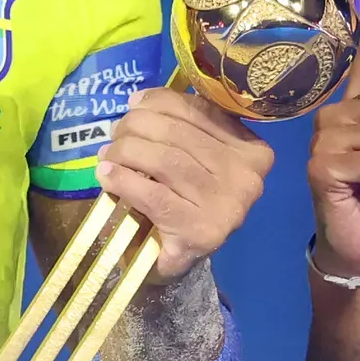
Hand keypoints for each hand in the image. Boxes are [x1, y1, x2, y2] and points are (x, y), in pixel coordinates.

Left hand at [95, 86, 274, 279]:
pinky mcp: (201, 232)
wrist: (184, 259)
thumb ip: (180, 127)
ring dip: (127, 151)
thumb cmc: (188, 200)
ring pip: (166, 161)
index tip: (133, 103)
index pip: (202, 112)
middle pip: (179, 134)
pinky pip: (154, 196)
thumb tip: (139, 101)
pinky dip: (124, 181)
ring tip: (108, 154)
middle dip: (138, 126)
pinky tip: (107, 176)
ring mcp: (226, 206)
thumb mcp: (194, 158)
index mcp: (252, 152)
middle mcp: (246, 177)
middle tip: (115, 133)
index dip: (161, 101)